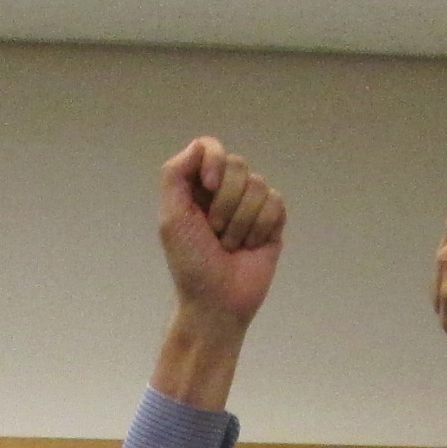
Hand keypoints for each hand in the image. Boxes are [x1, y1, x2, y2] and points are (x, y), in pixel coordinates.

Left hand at [158, 139, 284, 326]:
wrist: (217, 301)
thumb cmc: (190, 263)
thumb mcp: (171, 217)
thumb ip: (176, 174)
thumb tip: (200, 146)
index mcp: (198, 185)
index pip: (210, 147)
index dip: (214, 160)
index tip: (209, 184)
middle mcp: (226, 190)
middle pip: (238, 165)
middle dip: (226, 203)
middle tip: (215, 232)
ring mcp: (251, 204)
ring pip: (258, 186)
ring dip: (241, 222)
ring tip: (230, 245)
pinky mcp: (273, 221)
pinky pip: (275, 204)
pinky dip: (260, 228)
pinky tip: (251, 246)